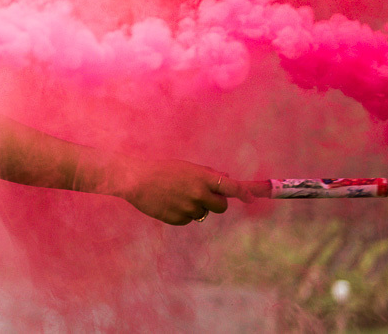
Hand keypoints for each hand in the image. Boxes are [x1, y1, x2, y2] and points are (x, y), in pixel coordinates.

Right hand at [110, 157, 253, 224]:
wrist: (135, 180)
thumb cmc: (161, 170)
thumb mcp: (186, 167)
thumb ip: (208, 173)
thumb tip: (226, 177)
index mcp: (202, 177)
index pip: (232, 187)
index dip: (246, 193)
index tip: (252, 198)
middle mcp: (199, 193)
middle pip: (221, 206)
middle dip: (216, 202)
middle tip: (203, 195)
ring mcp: (189, 208)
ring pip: (203, 213)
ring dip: (195, 207)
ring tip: (176, 196)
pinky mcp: (179, 220)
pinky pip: (189, 219)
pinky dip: (182, 213)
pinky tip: (169, 203)